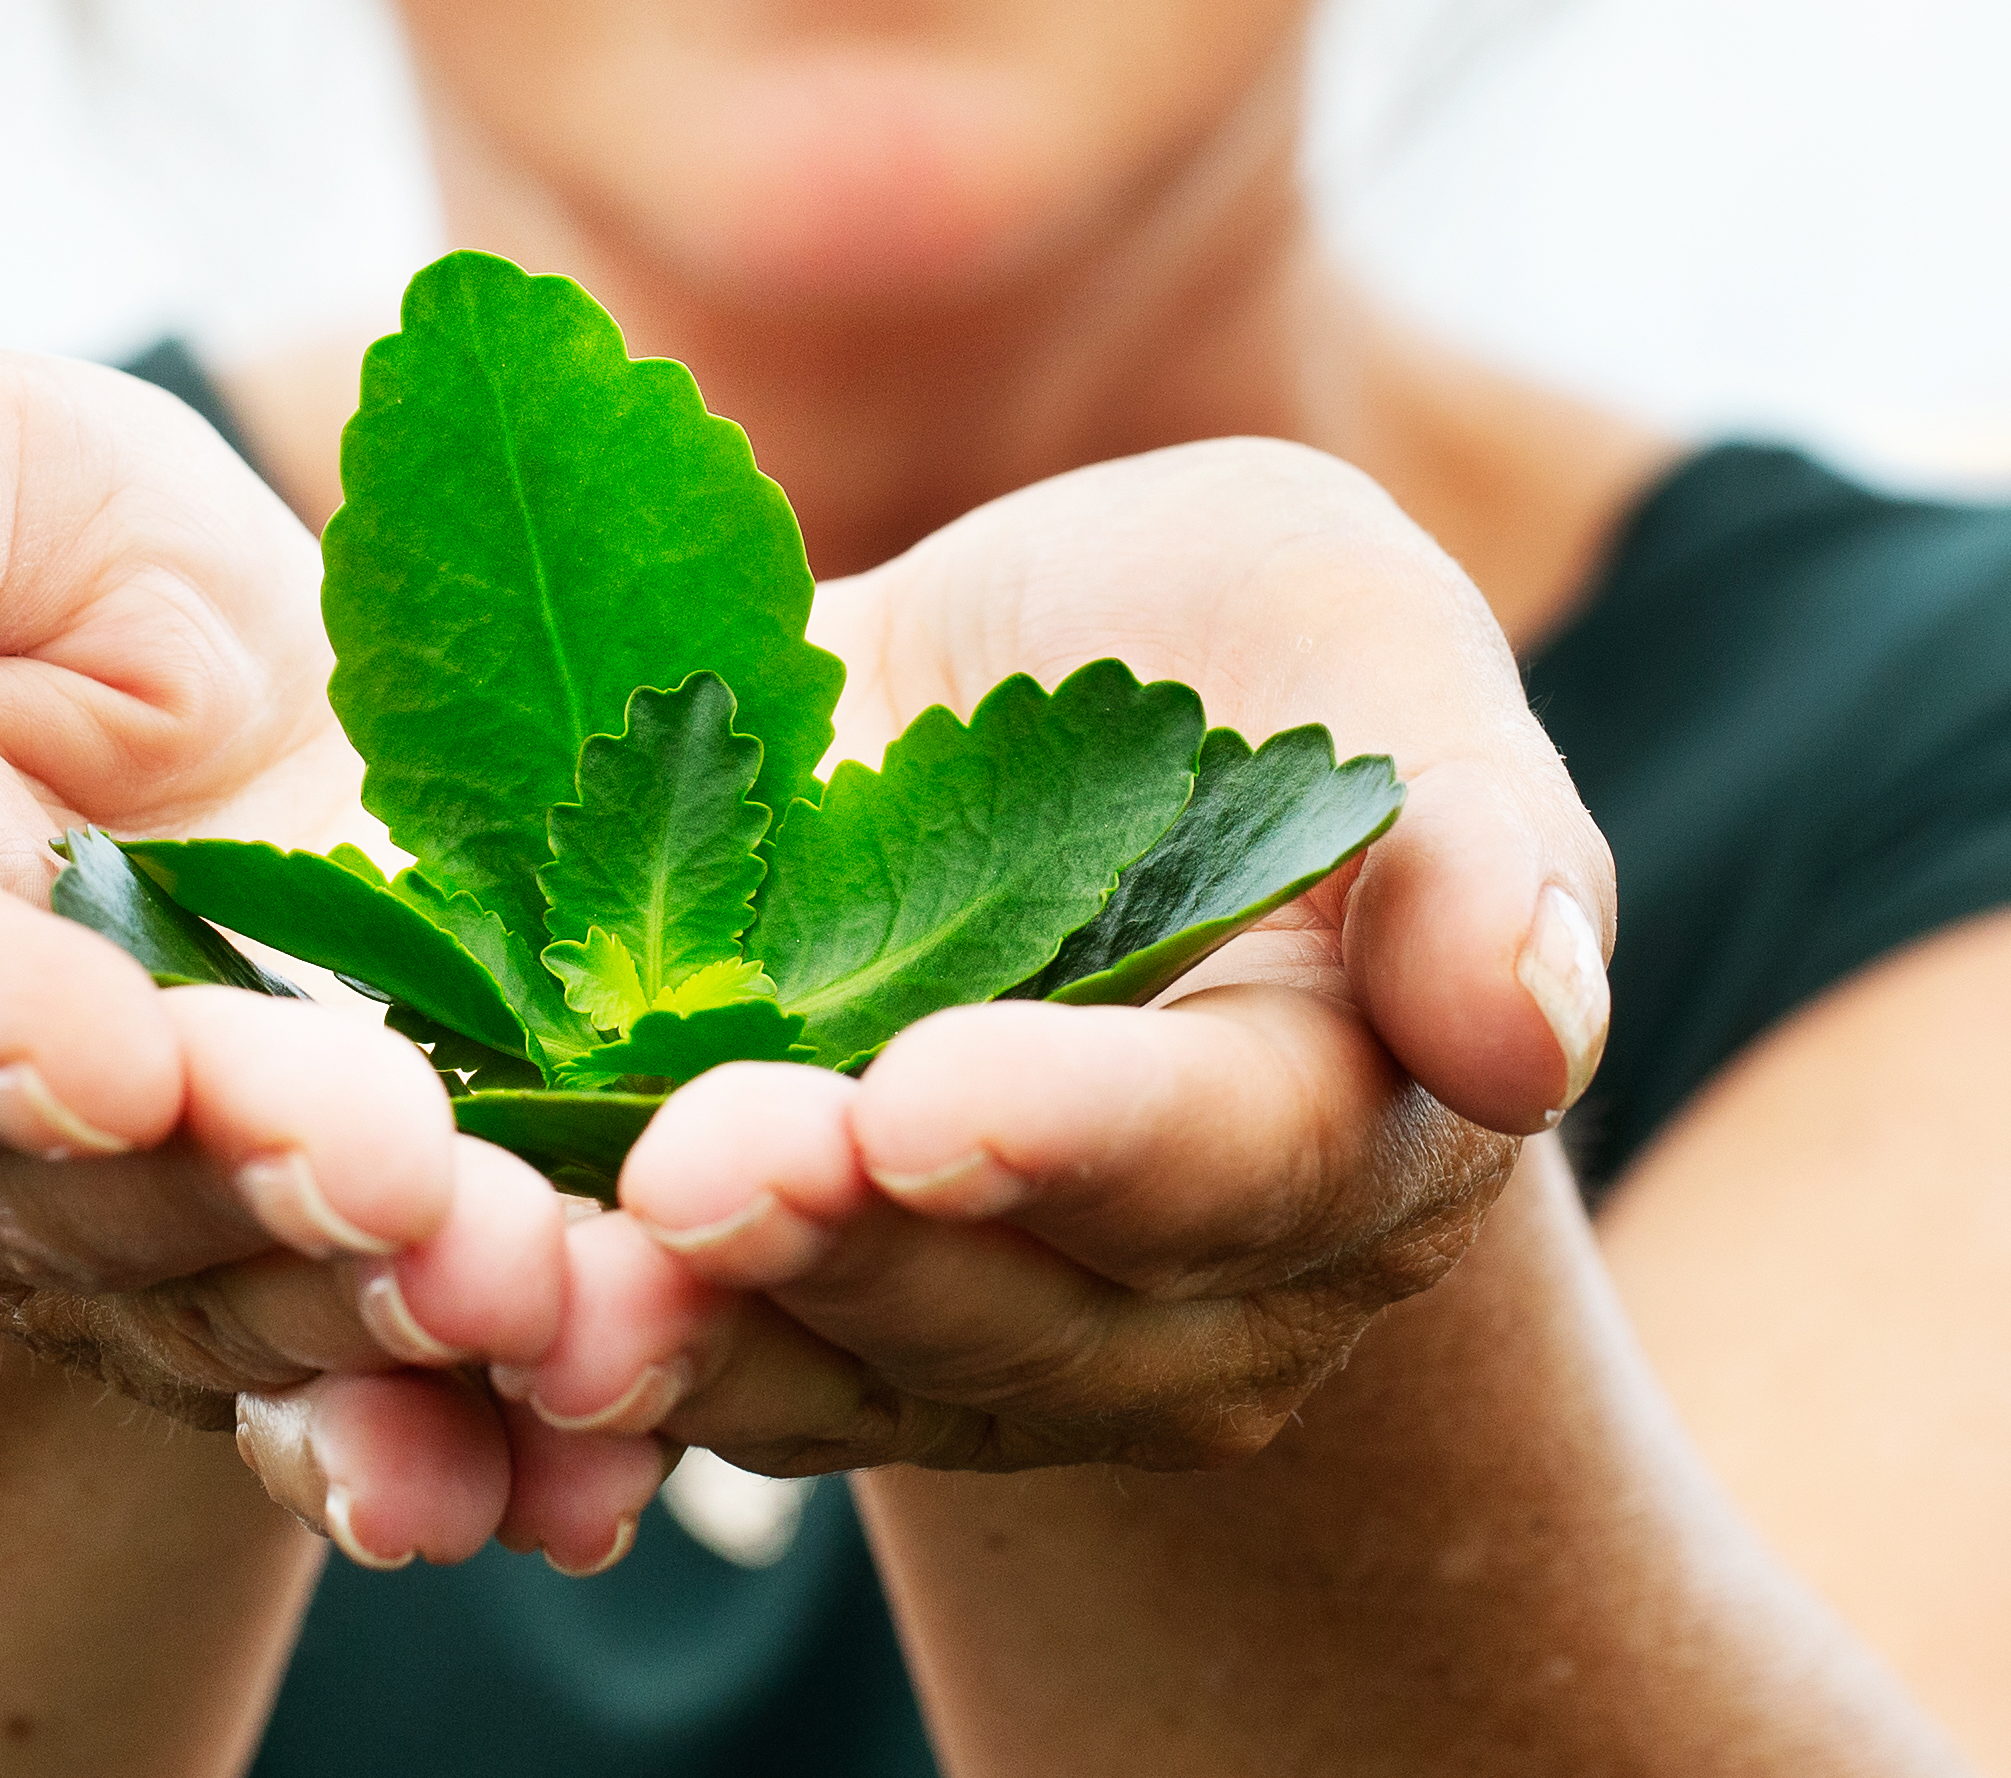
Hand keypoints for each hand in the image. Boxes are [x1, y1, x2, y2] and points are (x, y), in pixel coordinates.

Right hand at [0, 349, 673, 1569]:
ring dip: (384, 1331)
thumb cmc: (29, 556)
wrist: (192, 713)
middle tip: (403, 1175)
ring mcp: (124, 1236)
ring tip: (535, 1299)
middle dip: (246, 1195)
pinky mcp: (294, 1288)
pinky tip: (589, 1476)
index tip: (113, 1054)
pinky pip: (366, 1397)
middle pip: (81, 1195)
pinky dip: (473, 1453)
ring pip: (242, 1313)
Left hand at [498, 438, 1616, 1476]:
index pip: (1229, 1156)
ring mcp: (990, 1336)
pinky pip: (704, 1382)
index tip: (926, 1096)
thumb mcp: (1357, 628)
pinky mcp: (808, 1334)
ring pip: (844, 1381)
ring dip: (700, 1339)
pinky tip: (483, 1313)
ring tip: (561, 1284)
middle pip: (1019, 1308)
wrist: (1014, 719)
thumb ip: (1469, 818)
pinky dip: (592, 1360)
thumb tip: (1527, 1027)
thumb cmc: (1226, 651)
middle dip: (850, 1242)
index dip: (1079, 1138)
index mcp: (1353, 1119)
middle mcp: (1187, 1287)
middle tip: (695, 1164)